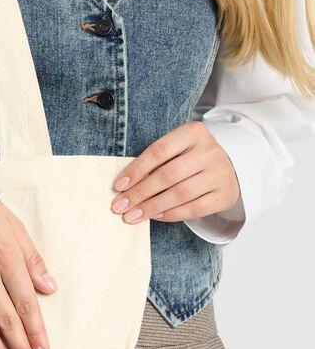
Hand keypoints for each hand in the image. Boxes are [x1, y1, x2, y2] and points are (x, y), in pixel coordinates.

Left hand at [110, 120, 241, 224]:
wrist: (228, 168)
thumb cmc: (191, 157)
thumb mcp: (177, 149)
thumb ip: (155, 161)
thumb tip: (125, 185)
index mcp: (194, 132)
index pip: (159, 150)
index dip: (136, 169)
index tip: (119, 185)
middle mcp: (209, 151)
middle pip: (168, 175)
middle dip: (140, 193)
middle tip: (120, 206)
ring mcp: (220, 173)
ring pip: (180, 194)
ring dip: (152, 207)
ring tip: (133, 215)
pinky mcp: (224, 195)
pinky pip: (194, 209)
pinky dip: (171, 214)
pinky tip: (155, 216)